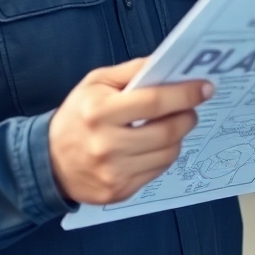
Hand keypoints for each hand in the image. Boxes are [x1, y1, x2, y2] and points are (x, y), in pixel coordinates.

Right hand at [49, 58, 212, 204]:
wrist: (49, 161)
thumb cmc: (77, 115)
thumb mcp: (96, 83)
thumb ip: (132, 71)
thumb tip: (167, 64)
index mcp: (100, 111)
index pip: (153, 102)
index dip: (184, 94)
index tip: (205, 87)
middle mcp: (106, 144)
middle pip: (166, 132)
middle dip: (187, 116)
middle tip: (191, 108)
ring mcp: (113, 172)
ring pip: (167, 154)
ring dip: (178, 137)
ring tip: (172, 125)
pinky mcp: (119, 191)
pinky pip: (157, 171)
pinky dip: (163, 155)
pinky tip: (155, 145)